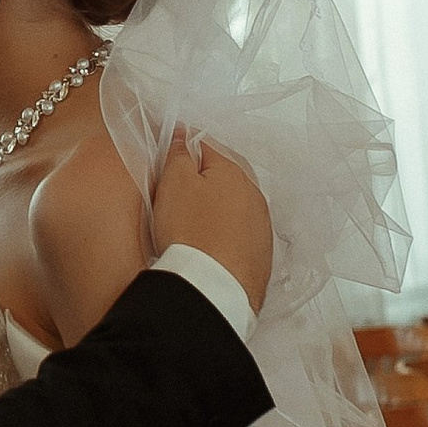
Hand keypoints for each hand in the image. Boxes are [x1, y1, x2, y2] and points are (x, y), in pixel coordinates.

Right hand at [153, 130, 272, 309]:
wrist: (211, 290)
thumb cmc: (192, 235)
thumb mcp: (174, 183)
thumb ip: (178, 154)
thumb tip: (183, 136)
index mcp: (234, 172)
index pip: (205, 145)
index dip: (182, 145)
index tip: (167, 152)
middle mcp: (254, 196)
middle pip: (223, 177)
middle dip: (201, 178)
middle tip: (173, 189)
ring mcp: (260, 228)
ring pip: (233, 206)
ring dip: (215, 208)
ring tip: (188, 222)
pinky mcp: (259, 256)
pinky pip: (238, 235)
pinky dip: (224, 234)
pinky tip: (206, 244)